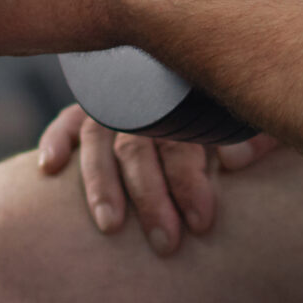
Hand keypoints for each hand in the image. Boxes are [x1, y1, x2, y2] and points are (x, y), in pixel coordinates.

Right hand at [36, 102, 281, 256]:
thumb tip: (235, 164)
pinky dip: (56, 138)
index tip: (202, 222)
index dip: (190, 182)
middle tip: (166, 243)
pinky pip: (67, 119)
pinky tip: (50, 166)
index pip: (182, 139)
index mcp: (189, 99)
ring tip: (110, 225)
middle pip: (139, 147)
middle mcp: (147, 98)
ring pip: (99, 139)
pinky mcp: (91, 104)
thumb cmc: (235, 107)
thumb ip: (252, 135)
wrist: (213, 59)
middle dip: (151, 198)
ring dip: (102, 183)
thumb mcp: (252, 117)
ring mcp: (115, 99)